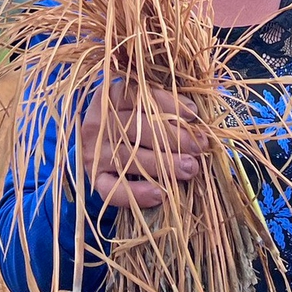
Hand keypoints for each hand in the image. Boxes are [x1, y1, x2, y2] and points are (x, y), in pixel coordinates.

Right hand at [79, 79, 202, 209]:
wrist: (100, 147)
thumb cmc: (132, 122)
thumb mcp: (143, 107)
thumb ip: (163, 107)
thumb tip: (194, 116)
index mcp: (109, 98)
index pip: (137, 96)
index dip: (167, 104)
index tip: (193, 114)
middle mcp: (97, 123)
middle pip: (136, 128)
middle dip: (172, 138)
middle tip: (198, 147)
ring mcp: (93, 151)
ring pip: (128, 158)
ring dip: (162, 165)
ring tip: (189, 169)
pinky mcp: (94, 178)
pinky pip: (112, 189)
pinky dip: (136, 193)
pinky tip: (159, 194)